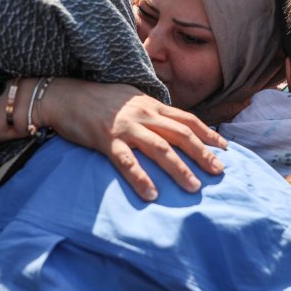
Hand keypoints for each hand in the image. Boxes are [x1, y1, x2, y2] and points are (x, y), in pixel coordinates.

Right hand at [36, 79, 226, 199]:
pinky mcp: (106, 139)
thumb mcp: (132, 100)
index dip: (208, 133)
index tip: (225, 148)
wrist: (66, 95)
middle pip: (181, 134)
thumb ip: (151, 112)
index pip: (187, 119)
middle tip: (219, 172)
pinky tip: (152, 194)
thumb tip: (172, 126)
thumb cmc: (99, 100)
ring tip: (194, 187)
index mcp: (151, 105)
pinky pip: (127, 161)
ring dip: (180, 168)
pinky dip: (141, 178)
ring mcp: (125, 126)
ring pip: (160, 148)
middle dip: (203, 153)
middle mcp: (143, 114)